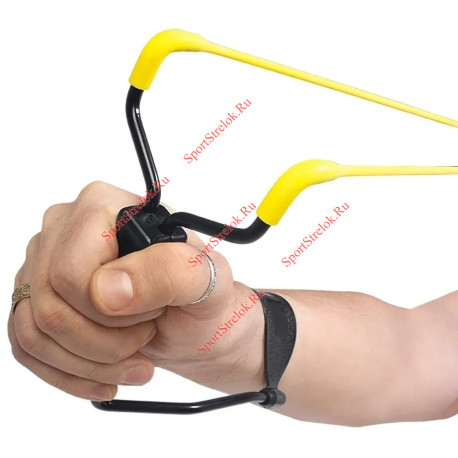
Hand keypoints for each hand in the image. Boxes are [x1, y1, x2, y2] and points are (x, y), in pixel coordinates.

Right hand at [8, 182, 264, 400]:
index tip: (153, 312)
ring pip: (33, 331)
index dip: (113, 309)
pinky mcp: (37, 299)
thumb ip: (168, 272)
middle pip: (50, 304)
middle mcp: (66, 228)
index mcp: (104, 205)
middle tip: (146, 336)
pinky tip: (106, 374)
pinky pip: (27, 346)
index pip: (72, 270)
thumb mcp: (206, 281)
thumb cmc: (201, 298)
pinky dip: (70, 372)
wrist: (194, 326)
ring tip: (132, 357)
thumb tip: (106, 290)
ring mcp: (46, 264)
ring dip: (90, 362)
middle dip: (105, 342)